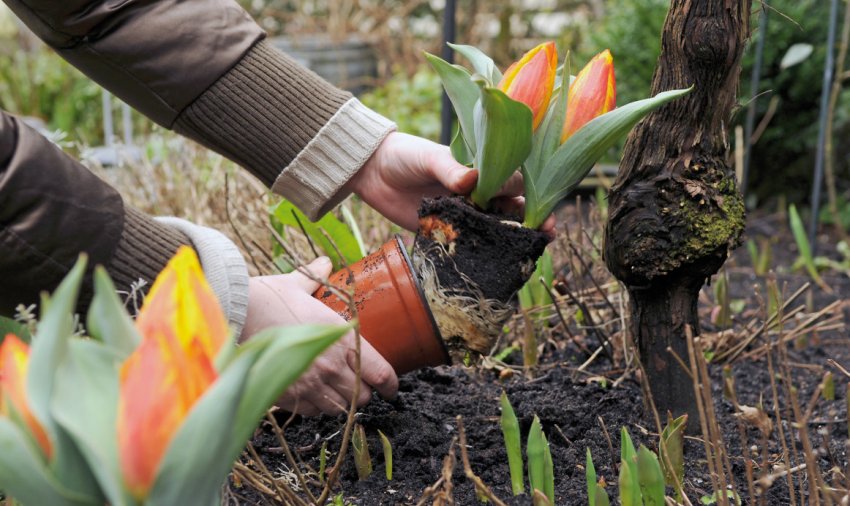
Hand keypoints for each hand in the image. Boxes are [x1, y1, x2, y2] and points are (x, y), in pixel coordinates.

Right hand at [240, 257, 397, 415]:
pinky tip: (310, 393)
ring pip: (339, 408)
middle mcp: (332, 365)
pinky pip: (313, 412)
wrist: (236, 315)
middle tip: (356, 384)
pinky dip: (315, 407)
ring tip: (332, 389)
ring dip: (339, 401)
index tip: (391, 388)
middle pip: (363, 397)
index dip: (390, 385)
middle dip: (362, 392)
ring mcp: (311, 384)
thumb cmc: (269, 298)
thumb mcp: (299, 285)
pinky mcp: (290, 396)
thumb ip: (316, 278)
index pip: (381, 373)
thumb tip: (324, 263)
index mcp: (344, 339)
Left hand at [348, 132, 554, 234]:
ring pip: (495, 228)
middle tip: (546, 233)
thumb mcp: (428, 157)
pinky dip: (482, 253)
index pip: (512, 179)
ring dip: (512, 240)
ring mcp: (462, 214)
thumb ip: (449, 168)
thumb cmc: (404, 155)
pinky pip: (468, 244)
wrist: (371, 172)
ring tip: (528, 252)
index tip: (542, 208)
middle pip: (512, 207)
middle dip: (532, 220)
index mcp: (479, 168)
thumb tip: (471, 179)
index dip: (530, 193)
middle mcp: (476, 192)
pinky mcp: (445, 231)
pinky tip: (495, 264)